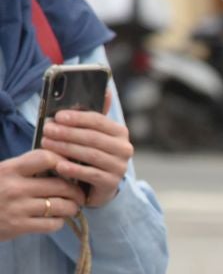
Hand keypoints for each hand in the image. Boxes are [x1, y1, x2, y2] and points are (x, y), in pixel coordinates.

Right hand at [0, 149, 85, 241]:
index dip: (64, 162)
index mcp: (10, 169)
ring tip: (70, 207)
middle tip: (79, 195)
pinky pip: (53, 224)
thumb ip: (26, 169)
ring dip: (71, 208)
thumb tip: (60, 165)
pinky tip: (55, 219)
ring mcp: (18, 208)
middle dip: (76, 191)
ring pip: (62, 206)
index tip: (70, 169)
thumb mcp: (2, 173)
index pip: (46, 158)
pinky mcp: (19, 227)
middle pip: (61, 185)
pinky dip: (59, 221)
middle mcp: (15, 187)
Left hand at [40, 91, 133, 206]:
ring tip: (47, 144)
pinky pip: (91, 174)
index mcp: (120, 133)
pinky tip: (58, 165)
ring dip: (66, 148)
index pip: (99, 121)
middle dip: (67, 133)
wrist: (97, 185)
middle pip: (93, 137)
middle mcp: (124, 149)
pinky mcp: (111, 183)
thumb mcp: (92, 133)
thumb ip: (94, 114)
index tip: (58, 116)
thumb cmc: (90, 153)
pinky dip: (73, 169)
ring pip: (91, 155)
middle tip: (47, 130)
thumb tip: (106, 89)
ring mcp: (120, 167)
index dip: (78, 118)